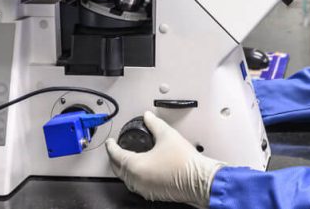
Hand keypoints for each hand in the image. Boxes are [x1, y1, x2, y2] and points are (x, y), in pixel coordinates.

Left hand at [105, 111, 223, 207]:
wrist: (199, 179)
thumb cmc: (184, 162)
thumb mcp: (167, 134)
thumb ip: (154, 123)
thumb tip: (148, 117)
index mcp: (137, 166)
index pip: (116, 155)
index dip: (112, 147)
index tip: (110, 142)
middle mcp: (137, 180)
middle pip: (118, 169)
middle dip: (115, 158)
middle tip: (115, 149)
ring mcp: (144, 189)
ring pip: (127, 179)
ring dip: (124, 168)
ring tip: (126, 158)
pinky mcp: (152, 194)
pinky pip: (136, 185)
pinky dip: (134, 176)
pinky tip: (141, 170)